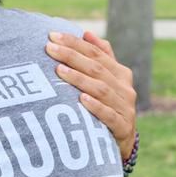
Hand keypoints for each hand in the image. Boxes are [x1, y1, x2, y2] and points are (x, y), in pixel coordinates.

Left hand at [45, 31, 136, 160]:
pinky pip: (108, 115)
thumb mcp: (108, 82)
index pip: (96, 53)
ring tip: (59, 71)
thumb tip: (87, 33)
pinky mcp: (123, 128)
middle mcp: (125, 89)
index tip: (52, 36)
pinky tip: (81, 99)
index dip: (75, 43)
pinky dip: (95, 106)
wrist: (123, 143)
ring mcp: (125, 108)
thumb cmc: (109, 107)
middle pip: (97, 68)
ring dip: (79, 79)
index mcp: (121, 74)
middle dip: (72, 56)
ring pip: (101, 90)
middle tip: (50, 48)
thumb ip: (102, 57)